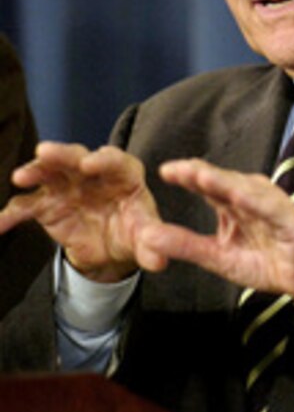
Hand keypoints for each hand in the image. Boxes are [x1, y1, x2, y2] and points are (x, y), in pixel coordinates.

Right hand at [0, 142, 160, 281]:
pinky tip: (0, 224)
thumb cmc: (133, 231)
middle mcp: (93, 172)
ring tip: (21, 177)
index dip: (103, 160)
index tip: (91, 164)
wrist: (112, 248)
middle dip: (62, 154)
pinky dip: (11, 214)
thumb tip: (160, 259)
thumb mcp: (145, 237)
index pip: (115, 161)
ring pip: (49, 172)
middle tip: (46, 152)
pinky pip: (26, 206)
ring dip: (35, 171)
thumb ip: (152, 244)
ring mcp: (67, 185)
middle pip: (77, 157)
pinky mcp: (47, 203)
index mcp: (124, 174)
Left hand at [138, 158, 293, 305]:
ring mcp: (271, 205)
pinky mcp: (289, 219)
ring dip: (225, 181)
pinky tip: (240, 196)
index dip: (185, 176)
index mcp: (232, 203)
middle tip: (175, 169)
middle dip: (199, 173)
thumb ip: (186, 245)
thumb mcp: (219, 258)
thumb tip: (147, 237)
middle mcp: (250, 197)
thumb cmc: (267, 263)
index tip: (163, 172)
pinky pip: (271, 208)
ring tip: (201, 176)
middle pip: (223, 181)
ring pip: (245, 189)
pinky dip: (256, 201)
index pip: (206, 185)